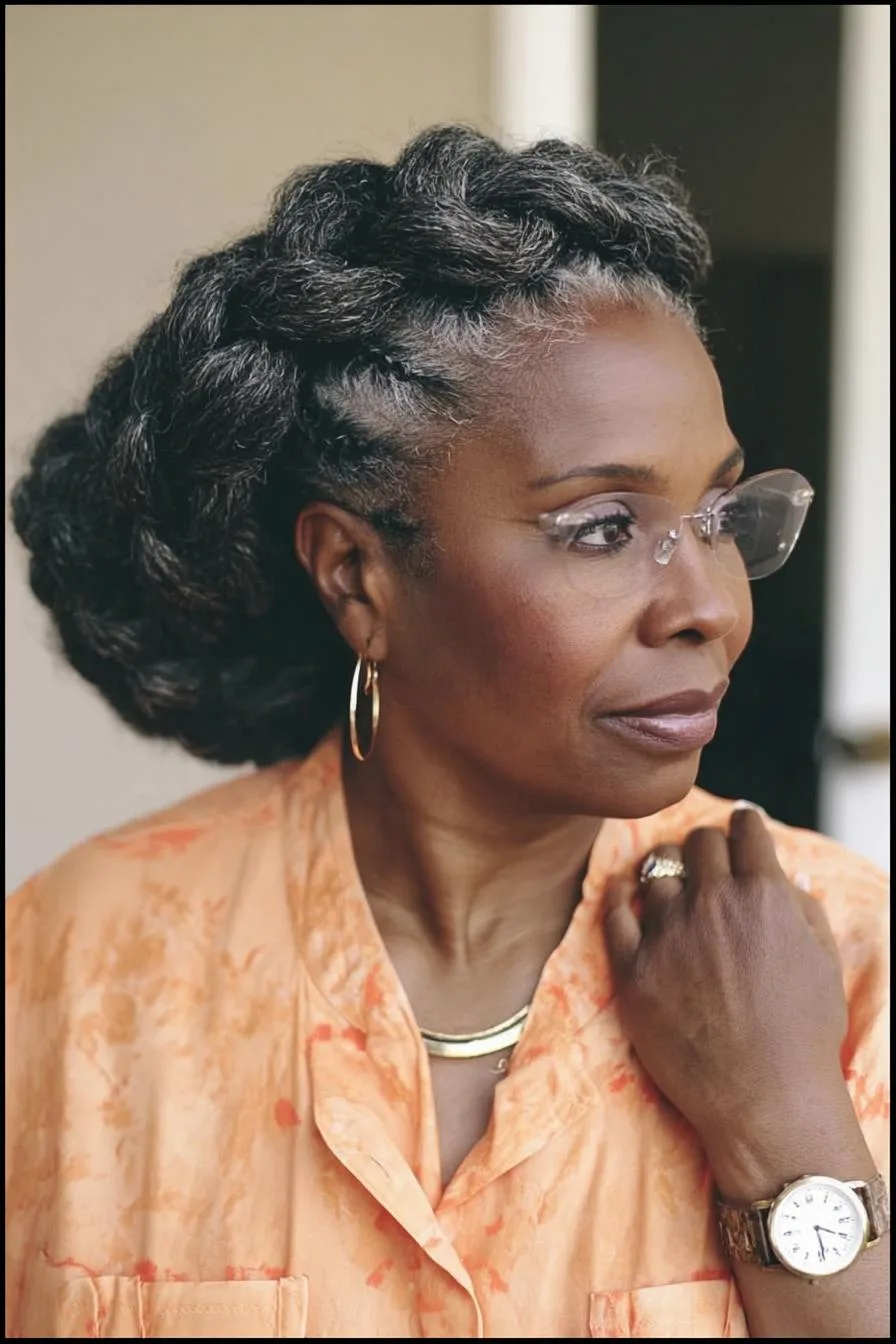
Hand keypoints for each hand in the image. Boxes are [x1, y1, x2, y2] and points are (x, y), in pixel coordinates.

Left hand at [602, 806, 849, 1154]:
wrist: (764, 1101)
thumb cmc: (803, 1038)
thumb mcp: (823, 961)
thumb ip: (801, 907)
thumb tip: (779, 874)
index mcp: (764, 896)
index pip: (746, 829)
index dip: (745, 823)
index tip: (740, 827)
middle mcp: (713, 904)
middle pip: (698, 842)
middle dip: (706, 844)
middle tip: (706, 858)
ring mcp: (668, 933)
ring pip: (655, 869)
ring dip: (665, 867)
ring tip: (667, 876)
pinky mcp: (632, 967)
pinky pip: (614, 910)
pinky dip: (619, 892)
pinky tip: (624, 889)